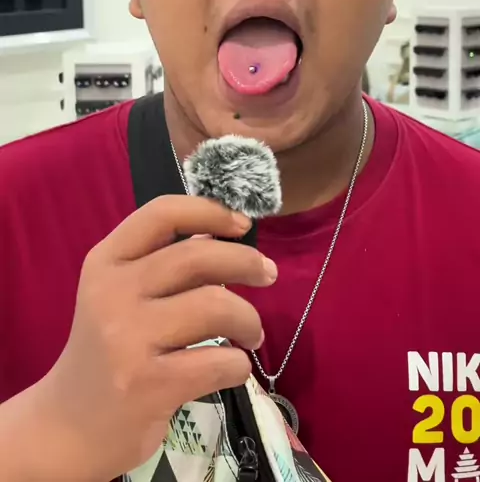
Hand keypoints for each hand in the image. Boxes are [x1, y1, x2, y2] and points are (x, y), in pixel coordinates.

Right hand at [36, 196, 276, 480]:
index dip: (210, 211)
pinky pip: (219, 361)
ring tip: (251, 334)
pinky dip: (240, 364)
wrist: (70, 426)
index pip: (162, 213)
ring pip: (215, 306)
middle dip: (245, 262)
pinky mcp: (149, 385)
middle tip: (268, 274)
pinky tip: (232, 367)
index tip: (242, 225)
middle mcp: (113, 293)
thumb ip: (162, 261)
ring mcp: (128, 340)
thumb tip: (221, 231)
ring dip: (249, 319)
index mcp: (106, 262)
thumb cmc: (107, 350)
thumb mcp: (119, 294)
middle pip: (197, 256)